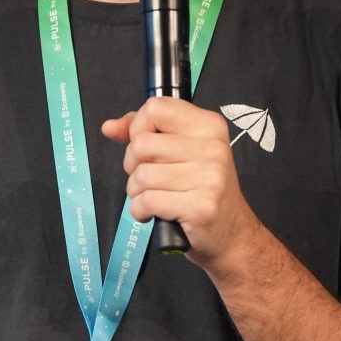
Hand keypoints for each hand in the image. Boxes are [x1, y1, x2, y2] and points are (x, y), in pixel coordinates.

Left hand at [101, 97, 263, 266]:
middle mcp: (212, 147)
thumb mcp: (181, 150)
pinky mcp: (200, 207)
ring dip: (136, 191)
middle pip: (141, 143)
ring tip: (154, 196)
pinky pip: (146, 201)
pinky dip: (140, 210)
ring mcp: (209, 177)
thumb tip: (109, 127)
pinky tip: (154, 213)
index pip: (156, 108)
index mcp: (209, 125)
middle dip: (133, 164)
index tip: (144, 145)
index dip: (138, 126)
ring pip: (141, 175)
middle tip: (150, 177)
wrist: (231, 233)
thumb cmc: (201, 189)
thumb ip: (144, 132)